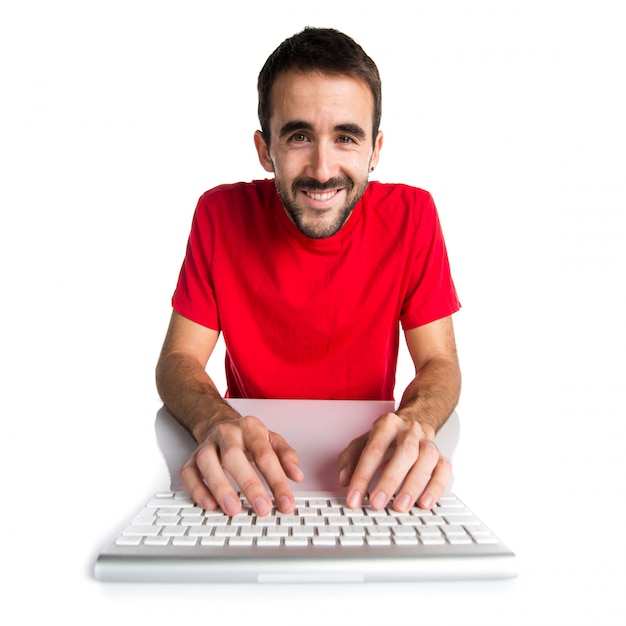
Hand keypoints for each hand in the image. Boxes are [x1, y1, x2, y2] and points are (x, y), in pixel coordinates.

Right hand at [180, 415, 303, 515]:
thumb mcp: (272, 440)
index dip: (277, 480)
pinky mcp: (191, 459)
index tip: (286, 502)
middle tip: (262, 508)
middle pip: (234, 456)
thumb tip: (297, 475)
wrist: (219, 424)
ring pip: (207, 462)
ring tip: (234, 509)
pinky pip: (189, 473)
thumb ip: (286, 456)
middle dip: (249, 485)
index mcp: (250, 428)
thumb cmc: (248, 438)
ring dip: (220, 487)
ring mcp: (206, 445)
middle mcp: (226, 433)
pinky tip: (210, 504)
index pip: (265, 454)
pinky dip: (197, 490)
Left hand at [337, 412, 450, 511]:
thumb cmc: (386, 438)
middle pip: (404, 452)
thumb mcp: (363, 442)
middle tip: (377, 503)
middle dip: (390, 480)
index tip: (354, 499)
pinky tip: (425, 503)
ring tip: (401, 506)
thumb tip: (345, 479)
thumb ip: (350, 458)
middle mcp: (410, 430)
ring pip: (427, 459)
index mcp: (387, 425)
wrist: (414, 421)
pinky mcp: (441, 455)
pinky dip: (436, 487)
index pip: (373, 450)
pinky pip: (444, 469)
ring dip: (414, 485)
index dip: (362, 476)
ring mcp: (428, 442)